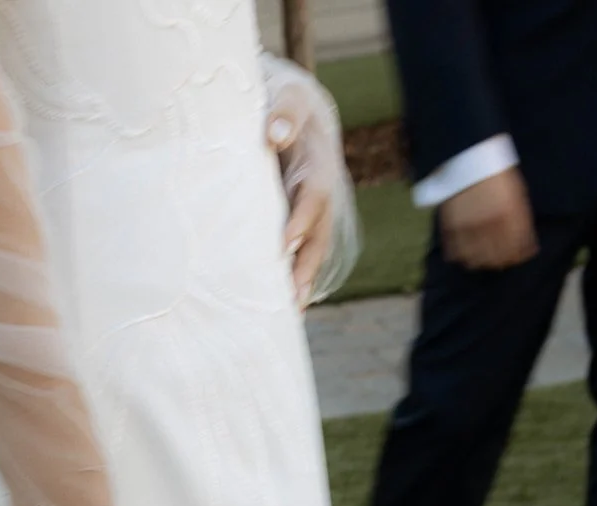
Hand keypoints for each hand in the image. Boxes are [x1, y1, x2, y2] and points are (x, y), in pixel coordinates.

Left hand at [264, 69, 354, 307]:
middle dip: (306, 267)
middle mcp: (322, 195)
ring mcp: (314, 213)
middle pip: (319, 235)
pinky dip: (295, 281)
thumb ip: (283, 112)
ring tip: (290, 315)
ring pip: (313, 252)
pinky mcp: (302, 225)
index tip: (283, 245)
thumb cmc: (286, 104)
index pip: (314, 196)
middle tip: (292, 297)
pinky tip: (283, 310)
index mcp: (319, 165)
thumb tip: (274, 133)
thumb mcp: (287, 98)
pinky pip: (302, 255)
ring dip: (303, 283)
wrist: (297, 112)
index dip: (301, 220)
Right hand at [440, 168, 538, 270]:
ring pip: (475, 258)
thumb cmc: (496, 173)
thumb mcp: (516, 192)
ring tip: (482, 260)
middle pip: (496, 256)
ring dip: (480, 262)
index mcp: (509, 214)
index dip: (518, 255)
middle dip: (500, 261)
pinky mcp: (452, 224)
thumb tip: (527, 245)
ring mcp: (469, 225)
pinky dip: (461, 256)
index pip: (516, 247)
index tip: (519, 257)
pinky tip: (465, 254)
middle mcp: (489, 222)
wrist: (469, 155)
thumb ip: (521, 219)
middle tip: (501, 262)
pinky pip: (455, 250)